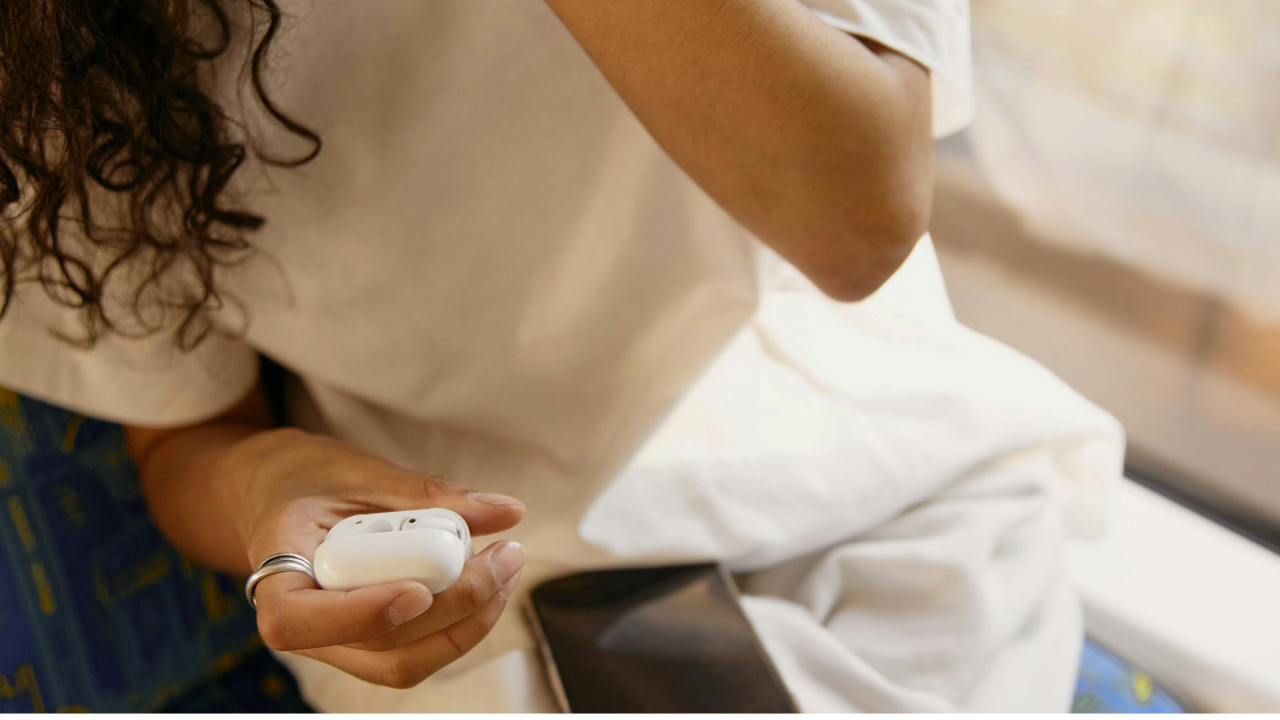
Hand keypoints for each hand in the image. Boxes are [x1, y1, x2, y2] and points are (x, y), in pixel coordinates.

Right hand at [228, 428, 526, 687]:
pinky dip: (462, 626)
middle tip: (503, 556)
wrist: (280, 496)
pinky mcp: (367, 647)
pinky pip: (418, 654)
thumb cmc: (311, 478)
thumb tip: (506, 511)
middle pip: (378, 643)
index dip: (362, 613)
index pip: (298, 619)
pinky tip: (490, 584)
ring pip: (405, 662)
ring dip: (469, 623)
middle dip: (454, 605)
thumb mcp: (362, 472)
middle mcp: (300, 624)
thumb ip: (430, 495)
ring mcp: (335, 644)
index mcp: (277, 571)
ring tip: (505, 566)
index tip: (420, 589)